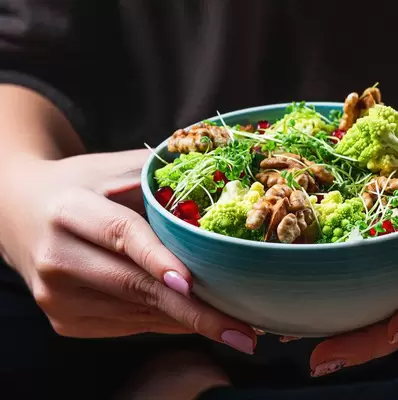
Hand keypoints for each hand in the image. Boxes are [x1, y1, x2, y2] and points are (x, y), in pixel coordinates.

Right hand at [0, 150, 255, 353]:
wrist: (22, 213)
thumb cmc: (83, 186)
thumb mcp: (114, 170)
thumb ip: (160, 176)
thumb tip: (226, 180)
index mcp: (68, 209)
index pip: (120, 233)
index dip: (158, 258)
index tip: (192, 283)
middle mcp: (56, 258)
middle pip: (133, 285)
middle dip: (193, 311)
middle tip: (243, 330)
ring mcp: (56, 297)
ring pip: (137, 312)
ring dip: (188, 320)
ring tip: (235, 325)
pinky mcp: (64, 321)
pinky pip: (128, 326)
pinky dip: (166, 322)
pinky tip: (196, 319)